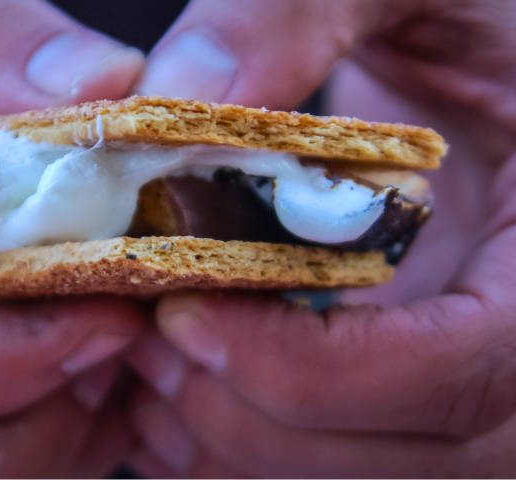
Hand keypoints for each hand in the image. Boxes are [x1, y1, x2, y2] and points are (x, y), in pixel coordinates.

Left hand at [128, 0, 515, 476]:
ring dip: (231, 433)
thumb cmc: (491, 14)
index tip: (183, 313)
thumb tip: (182, 92)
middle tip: (143, 332)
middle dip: (247, 410)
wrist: (505, 56)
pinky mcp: (425, 382)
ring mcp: (478, 378)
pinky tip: (180, 377)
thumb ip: (300, 14)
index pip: (462, 376)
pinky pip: (335, 454)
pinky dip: (241, 438)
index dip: (309, 368)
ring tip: (147, 352)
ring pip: (354, 472)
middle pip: (398, 457)